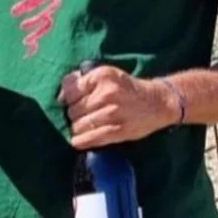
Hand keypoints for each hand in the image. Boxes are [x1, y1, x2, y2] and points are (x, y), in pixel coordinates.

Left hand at [59, 66, 180, 148]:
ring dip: (78, 128)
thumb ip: (83, 81)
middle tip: (85, 114)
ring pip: (78, 125)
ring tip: (87, 125)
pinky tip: (80, 140)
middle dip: (74, 114)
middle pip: (72, 110)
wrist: (157, 102)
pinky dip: (81, 141)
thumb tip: (60, 97)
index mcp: (102, 76)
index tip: (76, 101)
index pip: (69, 90)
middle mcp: (106, 93)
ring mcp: (112, 113)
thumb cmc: (127, 89)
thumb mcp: (107, 75)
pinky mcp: (117, 131)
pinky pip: (89, 139)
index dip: (69, 98)